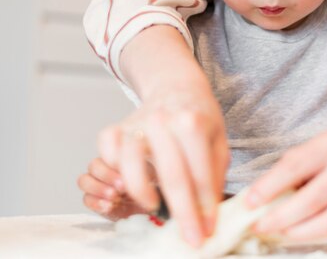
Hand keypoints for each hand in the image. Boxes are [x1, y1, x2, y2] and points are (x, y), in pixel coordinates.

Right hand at [77, 157, 147, 219]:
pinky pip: (86, 198)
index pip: (106, 151)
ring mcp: (97, 183)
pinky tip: (109, 206)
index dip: (114, 161)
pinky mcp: (94, 200)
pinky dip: (96, 202)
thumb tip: (137, 166)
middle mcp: (105, 167)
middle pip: (93, 165)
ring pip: (84, 180)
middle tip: (121, 187)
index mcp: (118, 156)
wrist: (149, 206)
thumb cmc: (151, 186)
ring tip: (114, 197)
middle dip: (107, 176)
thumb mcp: (151, 174)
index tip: (127, 171)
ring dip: (98, 188)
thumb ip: (142, 168)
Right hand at [98, 26, 229, 246]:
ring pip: (130, 163)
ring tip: (153, 205)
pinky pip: (107, 152)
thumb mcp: (219, 141)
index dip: (204, 208)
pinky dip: (112, 170)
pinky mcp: (117, 128)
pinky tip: (126, 182)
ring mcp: (137, 123)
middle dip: (183, 213)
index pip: (200, 174)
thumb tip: (209, 217)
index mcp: (193, 123)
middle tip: (190, 238)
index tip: (206, 232)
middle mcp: (164, 121)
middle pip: (172, 176)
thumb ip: (215, 175)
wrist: (177, 88)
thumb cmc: (200, 118)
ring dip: (142, 191)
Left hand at [247, 131, 326, 238]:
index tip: (250, 202)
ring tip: (275, 231)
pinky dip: (312, 232)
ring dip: (295, 229)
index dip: (270, 186)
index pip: (295, 165)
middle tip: (259, 225)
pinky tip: (297, 232)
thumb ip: (292, 169)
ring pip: (325, 218)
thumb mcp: (317, 151)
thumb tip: (259, 196)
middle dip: (280, 215)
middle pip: (311, 198)